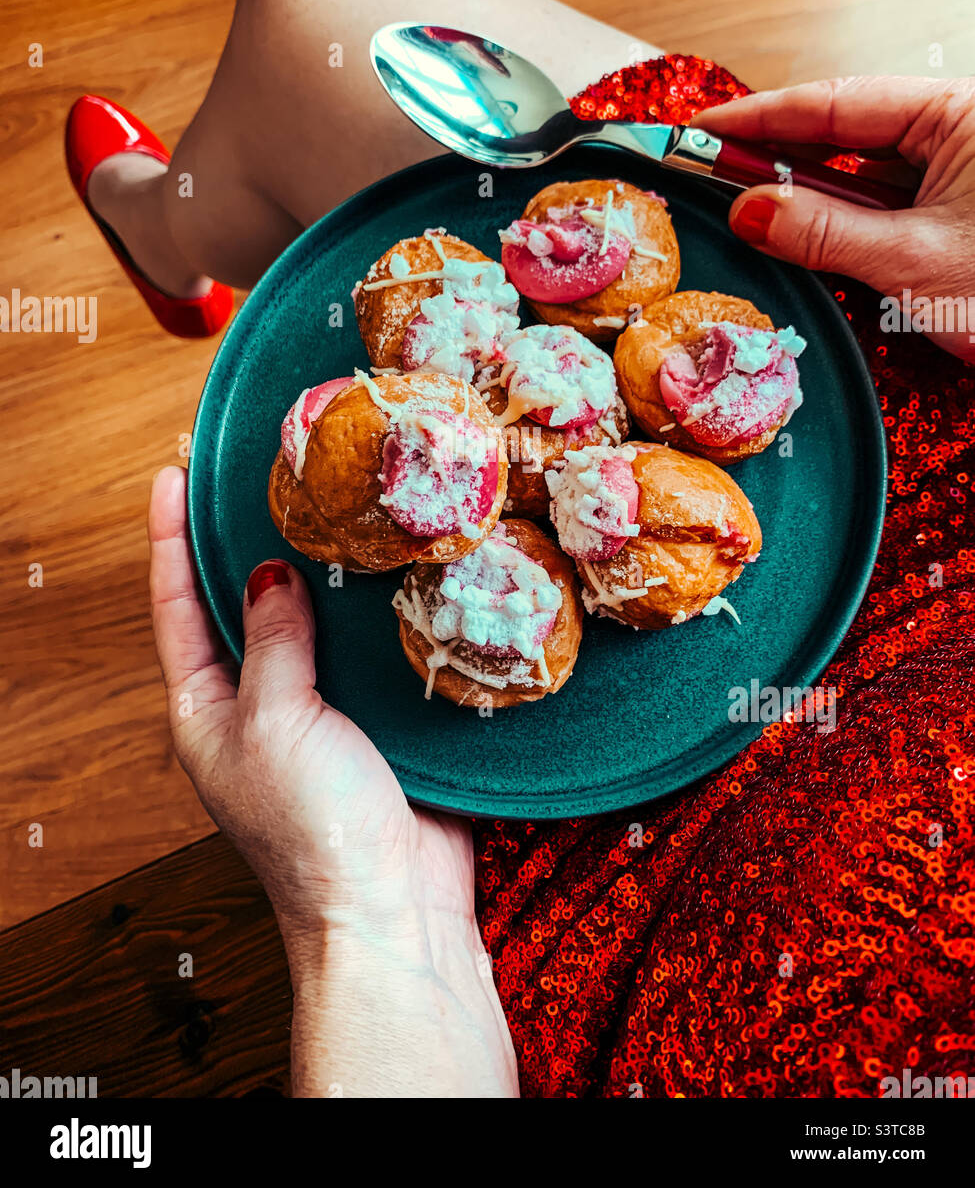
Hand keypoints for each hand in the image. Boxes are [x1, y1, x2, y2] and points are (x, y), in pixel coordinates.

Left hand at [148, 465, 517, 1096]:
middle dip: (247, 543)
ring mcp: (320, 713)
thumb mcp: (274, 724)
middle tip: (259, 475)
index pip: (178, 609)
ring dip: (321, 573)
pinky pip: (370, 651)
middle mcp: (259, 706)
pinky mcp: (378, 720)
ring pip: (313, 624)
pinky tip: (395, 568)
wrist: (396, 908)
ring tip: (332, 505)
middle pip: (244, 608)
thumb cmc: (315, 831)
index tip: (173, 477)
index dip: (172, 542)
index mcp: (208, 710)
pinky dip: (377, 611)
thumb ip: (271, 644)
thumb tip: (267, 574)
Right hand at [692, 76, 974, 361]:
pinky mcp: (959, 211)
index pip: (839, 103)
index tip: (703, 128)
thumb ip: (821, 232)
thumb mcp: (912, 263)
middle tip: (709, 173)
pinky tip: (802, 231)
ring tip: (747, 208)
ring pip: (864, 171)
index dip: (762, 116)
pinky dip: (841, 219)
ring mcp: (962, 171)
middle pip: (847, 132)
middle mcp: (961, 131)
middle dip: (777, 155)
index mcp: (961, 114)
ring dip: (807, 194)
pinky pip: (886, 203)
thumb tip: (749, 210)